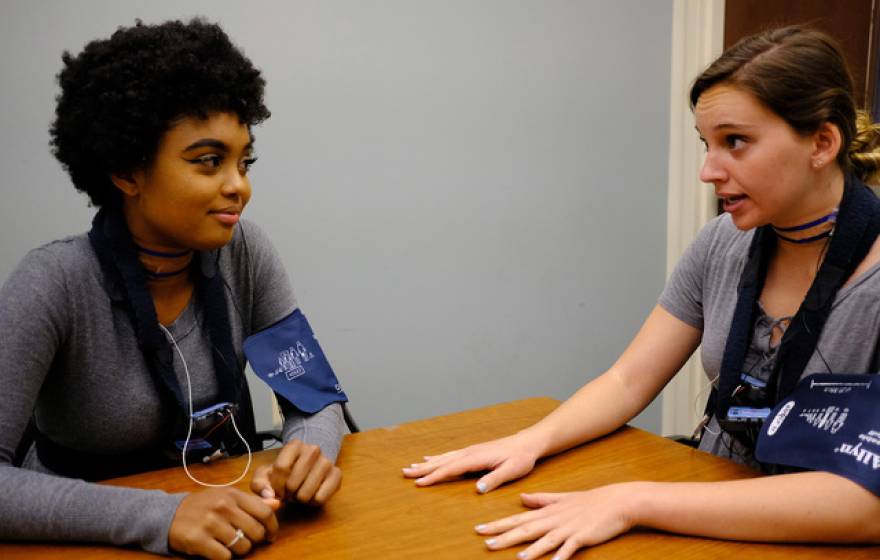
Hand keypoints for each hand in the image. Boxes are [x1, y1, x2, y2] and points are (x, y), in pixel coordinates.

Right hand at [169, 487, 279, 559]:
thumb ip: (252, 502)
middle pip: (256, 532)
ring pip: (243, 546)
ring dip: (239, 550)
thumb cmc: (203, 506)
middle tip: (246, 541)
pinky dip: (224, 557)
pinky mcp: (199, 540)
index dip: (272, 527)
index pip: (265, 512)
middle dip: (255, 541)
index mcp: (233, 494)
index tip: (271, 536)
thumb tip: (277, 504)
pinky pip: (225, 557)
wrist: (168, 515)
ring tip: (230, 545)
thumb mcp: (227, 497)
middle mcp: (223, 507)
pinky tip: (217, 550)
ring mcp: (211, 523)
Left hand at [250, 439, 341, 504]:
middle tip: (290, 492)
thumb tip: (269, 495)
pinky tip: (312, 494)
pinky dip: (313, 502)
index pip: (281, 468)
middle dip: (288, 493)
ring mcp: (327, 461)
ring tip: (300, 492)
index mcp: (295, 445)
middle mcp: (313, 449)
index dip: (276, 485)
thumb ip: (259, 483)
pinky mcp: (337, 475)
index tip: (277, 489)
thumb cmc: (286, 473)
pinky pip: (320, 498)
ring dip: (300, 498)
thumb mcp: (267, 474)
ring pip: (306, 493)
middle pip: (293, 483)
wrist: (310, 468)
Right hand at [402, 433, 541, 492]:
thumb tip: (477, 488)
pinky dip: (437, 458)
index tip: (420, 483)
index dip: (435, 477)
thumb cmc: (521, 457)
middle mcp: (470, 452)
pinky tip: (430, 459)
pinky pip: (450, 455)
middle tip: (405, 473)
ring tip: (411, 467)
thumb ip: (494, 479)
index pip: (451, 469)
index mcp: (476, 458)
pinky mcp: (473, 451)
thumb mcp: (511, 471)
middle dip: (423, 469)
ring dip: (427, 463)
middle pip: (442, 462)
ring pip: (444, 458)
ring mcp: (470, 450)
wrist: (528, 443)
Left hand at [474, 484, 641, 558]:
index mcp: (547, 511)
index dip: (498, 524)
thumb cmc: (590, 501)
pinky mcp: (583, 536)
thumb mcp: (562, 499)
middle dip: (505, 536)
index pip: (517, 519)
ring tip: (515, 557)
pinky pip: (569, 548)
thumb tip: (522, 498)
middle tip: (485, 542)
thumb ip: (541, 500)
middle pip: (525, 529)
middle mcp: (554, 519)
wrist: (617, 501)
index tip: (480, 528)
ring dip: (530, 549)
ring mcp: (568, 528)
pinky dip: (561, 556)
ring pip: (545, 540)